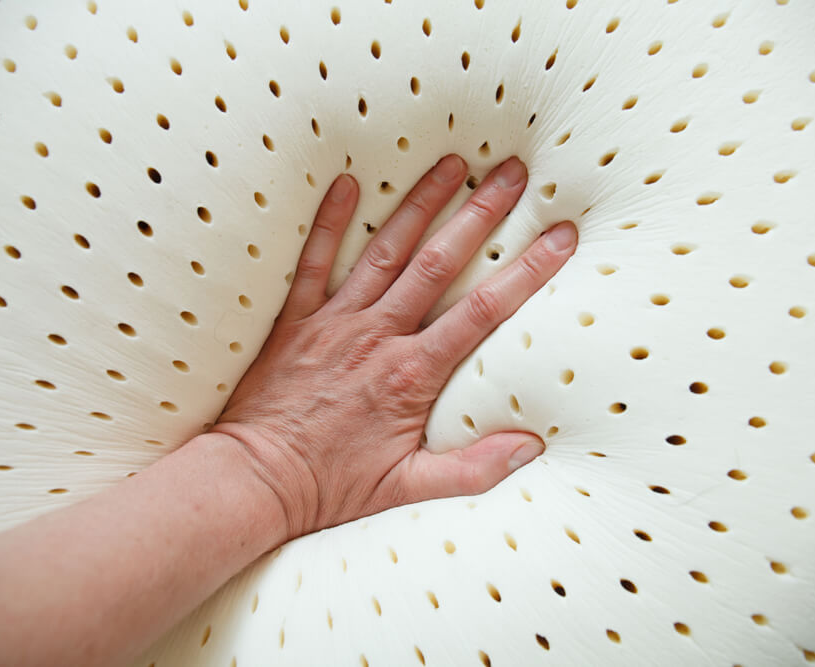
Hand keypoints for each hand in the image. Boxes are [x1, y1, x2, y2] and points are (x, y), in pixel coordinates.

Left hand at [212, 155, 576, 539]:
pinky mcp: (294, 320)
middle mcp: (377, 336)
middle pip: (437, 263)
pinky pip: (313, 262)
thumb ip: (472, 469)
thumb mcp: (407, 488)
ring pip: (384, 251)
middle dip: (479, 214)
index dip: (526, 271)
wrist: (254, 480)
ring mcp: (334, 321)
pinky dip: (329, 222)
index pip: (483, 311)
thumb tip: (531, 446)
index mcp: (411, 374)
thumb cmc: (328, 487)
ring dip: (419, 204)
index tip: (560, 236)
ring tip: (450, 163)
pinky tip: (346, 183)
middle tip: (511, 172)